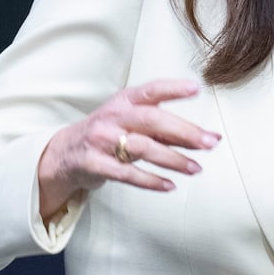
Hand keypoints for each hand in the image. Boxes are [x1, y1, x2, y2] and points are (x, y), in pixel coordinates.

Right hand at [36, 78, 218, 218]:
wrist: (63, 154)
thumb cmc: (107, 135)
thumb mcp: (131, 123)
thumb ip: (165, 129)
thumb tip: (205, 138)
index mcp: (124, 102)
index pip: (150, 90)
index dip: (172, 88)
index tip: (196, 89)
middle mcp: (112, 117)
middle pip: (152, 120)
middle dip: (184, 131)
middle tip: (210, 142)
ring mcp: (101, 140)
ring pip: (142, 148)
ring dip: (173, 159)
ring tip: (196, 169)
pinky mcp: (94, 163)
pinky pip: (126, 173)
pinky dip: (151, 181)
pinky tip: (170, 185)